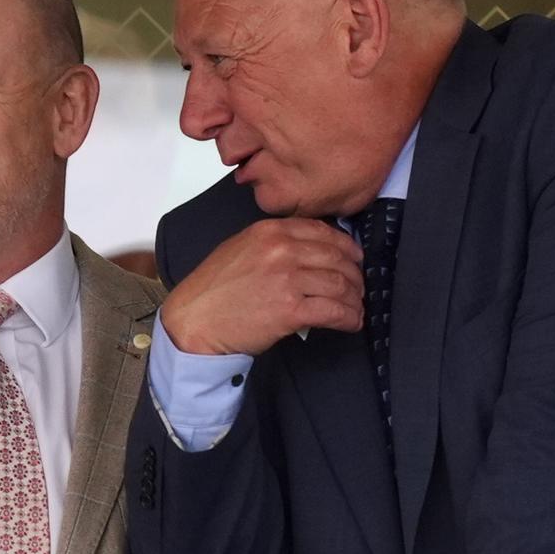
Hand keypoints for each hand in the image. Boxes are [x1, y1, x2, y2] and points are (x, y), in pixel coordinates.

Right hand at [156, 217, 363, 356]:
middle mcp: (281, 250)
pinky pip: (333, 311)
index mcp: (270, 231)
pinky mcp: (290, 310)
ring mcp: (287, 279)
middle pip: (336, 257)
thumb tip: (309, 250)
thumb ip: (274, 243)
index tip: (354, 258)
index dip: (345, 246)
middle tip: (358, 287)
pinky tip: (351, 322)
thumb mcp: (240, 249)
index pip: (321, 232)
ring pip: (339, 284)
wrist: (195, 319)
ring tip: (356, 307)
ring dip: (354, 298)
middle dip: (354, 274)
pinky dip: (349, 317)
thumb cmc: (214, 289)